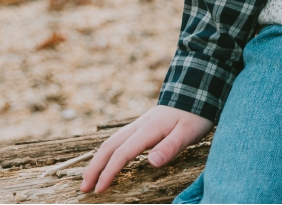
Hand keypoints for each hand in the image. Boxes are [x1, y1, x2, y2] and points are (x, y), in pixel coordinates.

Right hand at [80, 105, 212, 193]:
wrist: (196, 92)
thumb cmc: (196, 115)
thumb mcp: (189, 132)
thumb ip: (171, 147)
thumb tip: (151, 162)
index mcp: (148, 130)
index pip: (122, 153)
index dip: (109, 172)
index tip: (99, 190)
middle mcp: (138, 126)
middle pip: (108, 146)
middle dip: (94, 167)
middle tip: (84, 188)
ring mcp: (138, 124)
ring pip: (110, 142)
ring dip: (97, 160)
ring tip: (89, 178)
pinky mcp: (141, 126)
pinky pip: (118, 139)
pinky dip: (106, 152)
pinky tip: (106, 161)